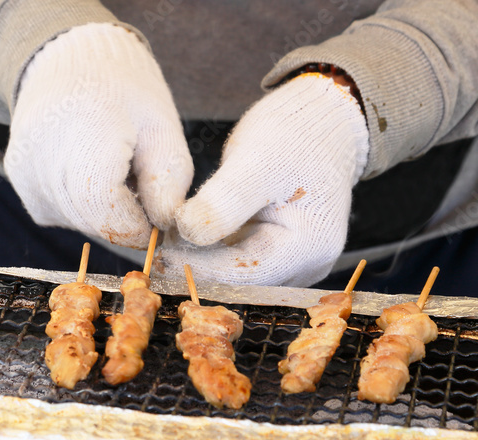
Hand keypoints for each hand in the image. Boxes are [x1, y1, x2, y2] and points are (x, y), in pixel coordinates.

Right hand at [4, 23, 192, 249]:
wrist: (71, 60)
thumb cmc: (126, 92)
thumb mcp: (162, 128)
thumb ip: (169, 182)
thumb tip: (163, 229)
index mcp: (86, 137)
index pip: (110, 216)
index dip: (140, 227)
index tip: (159, 216)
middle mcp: (45, 158)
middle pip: (93, 223)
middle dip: (124, 220)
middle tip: (141, 188)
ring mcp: (25, 172)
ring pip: (76, 223)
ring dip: (103, 212)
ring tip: (115, 169)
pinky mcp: (19, 181)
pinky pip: (58, 213)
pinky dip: (81, 205)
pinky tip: (89, 170)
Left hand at [159, 73, 368, 285]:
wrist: (320, 121)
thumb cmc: (294, 135)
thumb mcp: (256, 162)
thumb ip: (224, 201)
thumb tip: (187, 232)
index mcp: (309, 248)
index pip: (243, 274)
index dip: (198, 268)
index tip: (160, 254)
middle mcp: (307, 265)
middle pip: (240, 280)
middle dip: (198, 265)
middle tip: (158, 246)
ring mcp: (294, 262)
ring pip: (237, 272)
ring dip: (203, 258)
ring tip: (170, 236)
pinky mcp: (279, 254)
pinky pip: (240, 259)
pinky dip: (214, 249)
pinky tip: (190, 232)